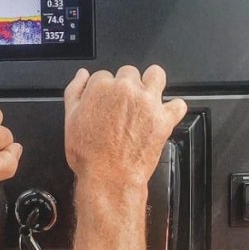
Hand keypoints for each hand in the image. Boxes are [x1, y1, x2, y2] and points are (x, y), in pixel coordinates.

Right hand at [64, 65, 186, 201]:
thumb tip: (82, 75)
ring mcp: (148, 102)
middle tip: (122, 104)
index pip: (103, 75)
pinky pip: (178, 104)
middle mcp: (126, 89)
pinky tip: (165, 113)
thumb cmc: (89, 153)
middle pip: (129, 72)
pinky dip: (173, 108)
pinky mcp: (164, 118)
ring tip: (146, 96)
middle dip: (126, 85)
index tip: (105, 101)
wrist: (108, 177)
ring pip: (156, 75)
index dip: (104, 89)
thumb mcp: (70, 118)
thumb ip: (74, 90)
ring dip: (152, 82)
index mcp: (102, 86)